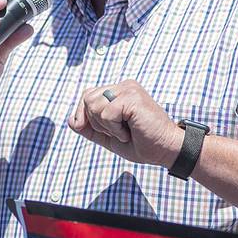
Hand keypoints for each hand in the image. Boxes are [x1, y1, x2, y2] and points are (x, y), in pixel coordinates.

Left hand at [68, 80, 184, 168]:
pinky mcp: (133, 97)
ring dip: (107, 126)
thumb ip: (90, 128)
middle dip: (97, 122)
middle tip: (120, 131)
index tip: (107, 132)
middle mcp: (123, 86)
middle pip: (87, 99)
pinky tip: (130, 131)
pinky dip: (115, 129)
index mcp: (118, 92)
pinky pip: (106, 113)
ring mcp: (128, 89)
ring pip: (94, 105)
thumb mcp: (109, 137)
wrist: (165, 150)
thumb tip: (71, 120)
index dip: (87, 116)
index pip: (87, 96)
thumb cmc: (142, 144)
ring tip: (126, 131)